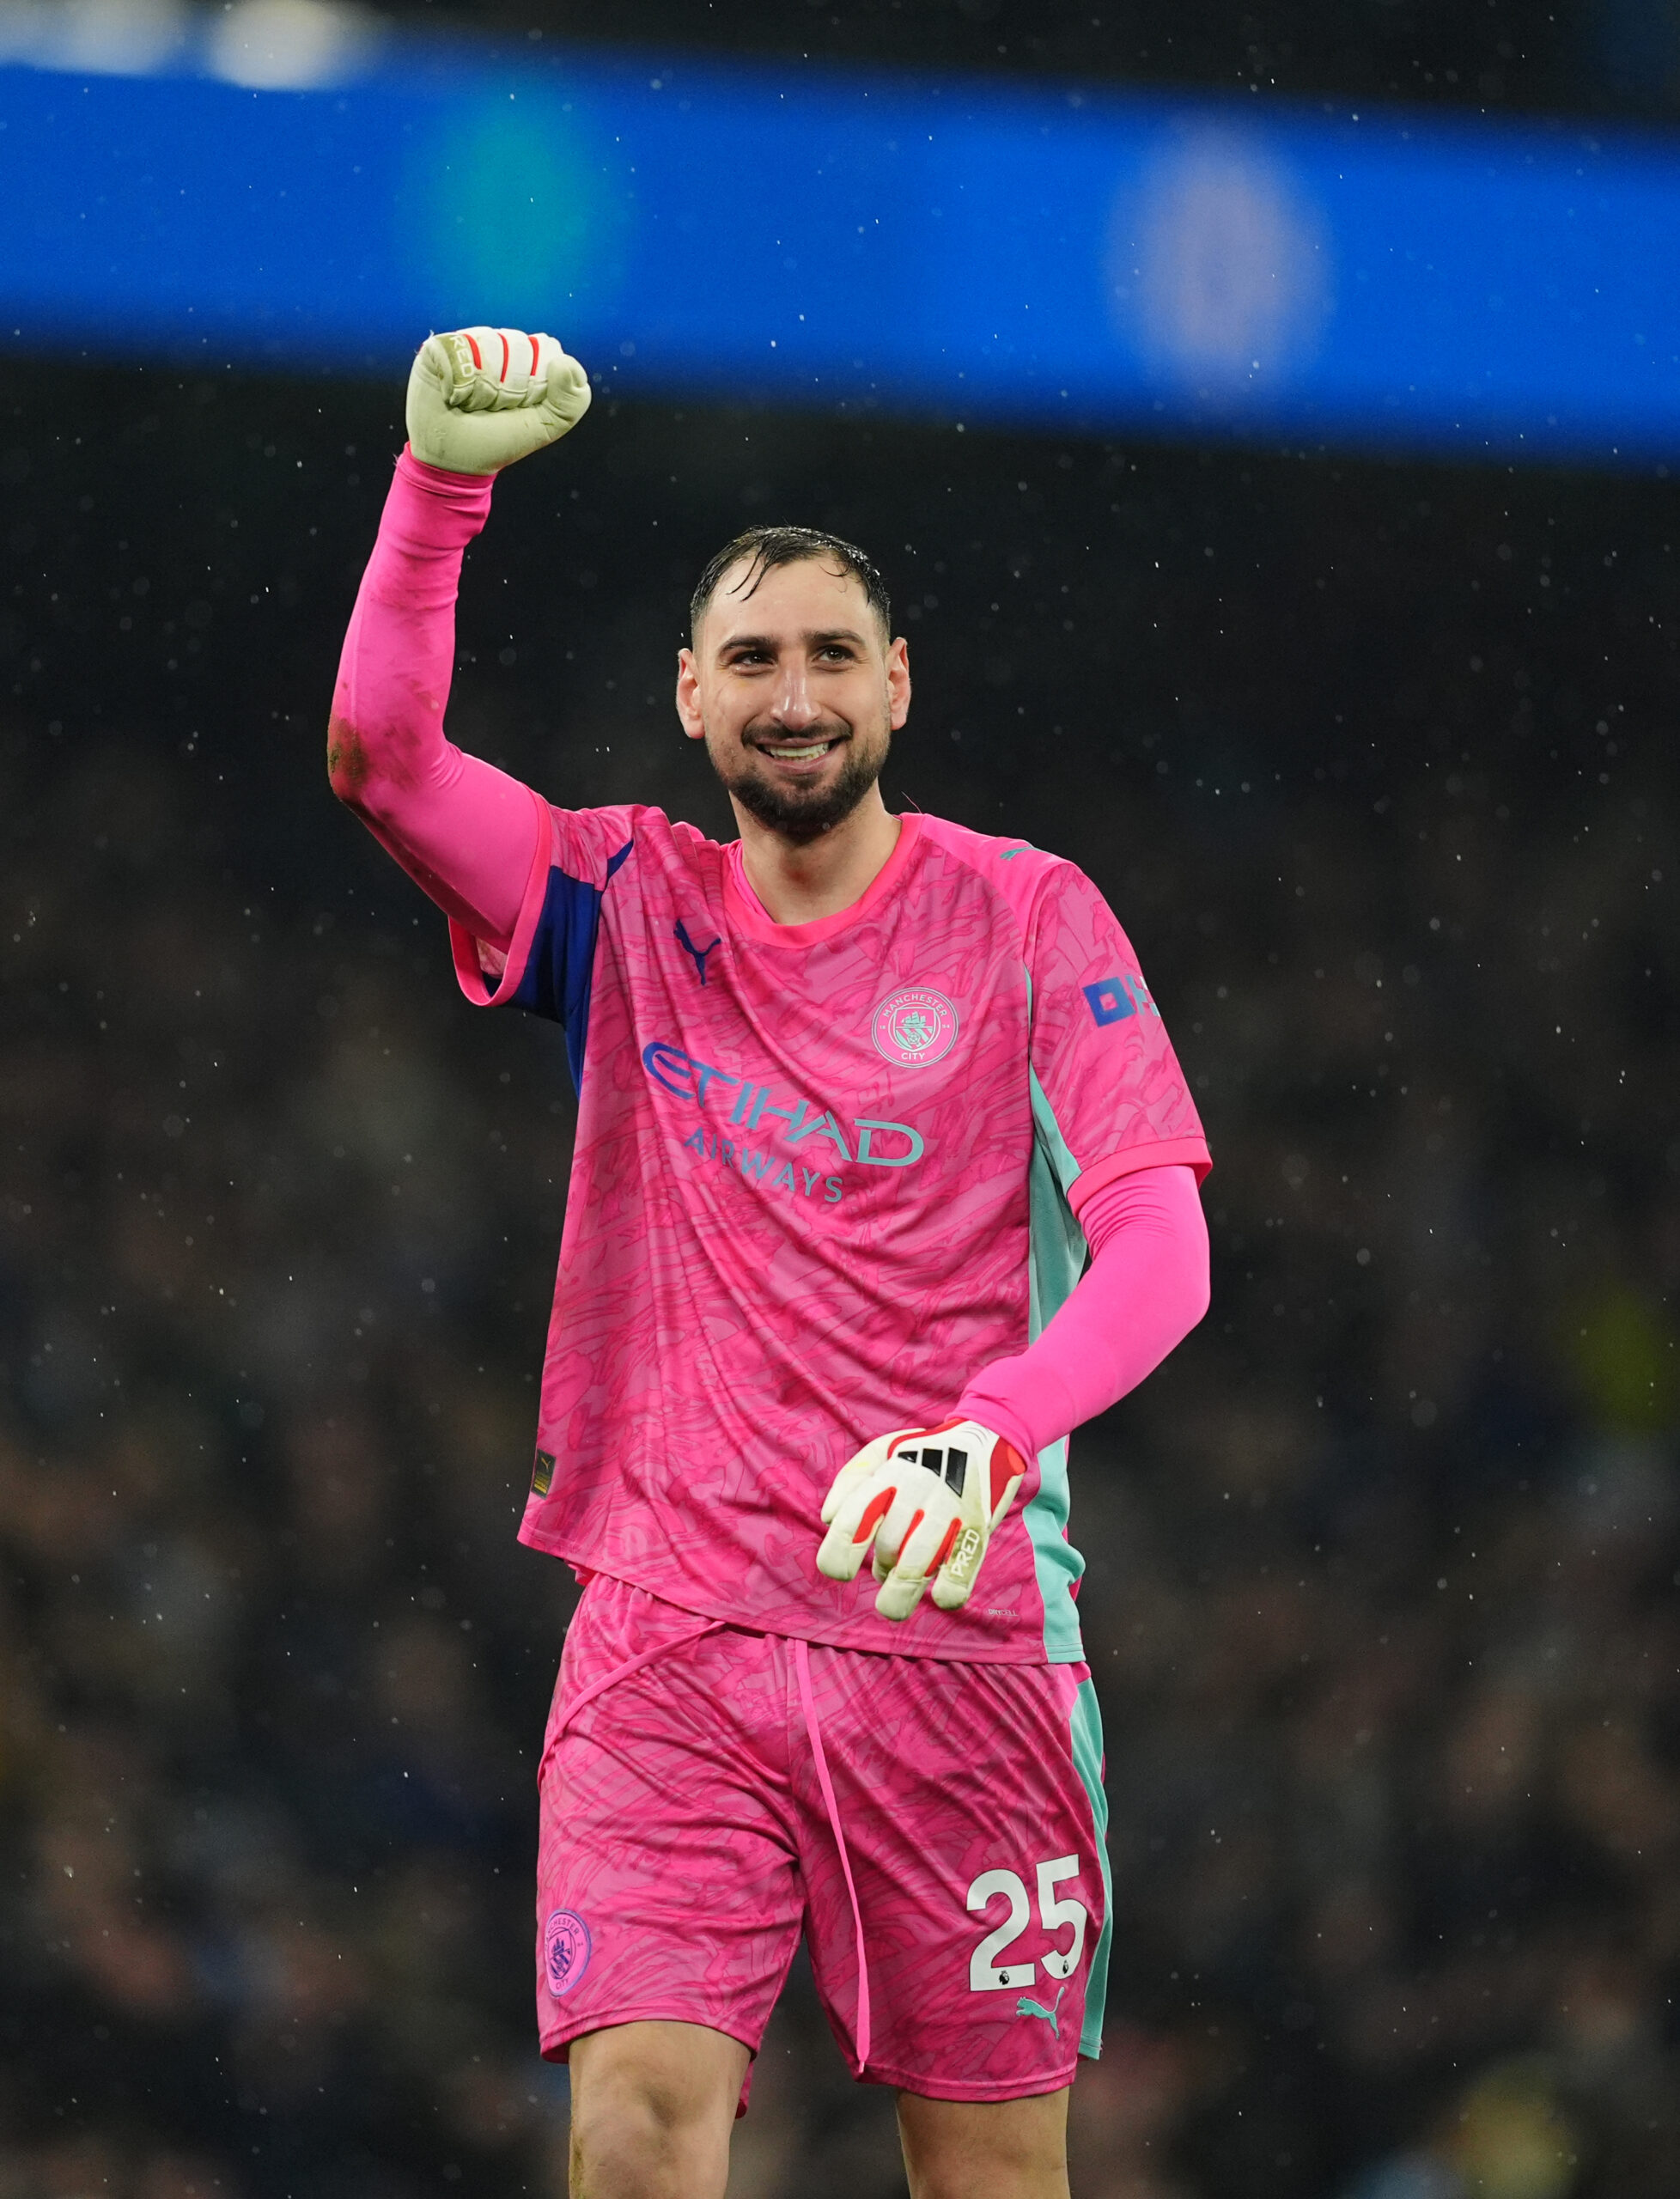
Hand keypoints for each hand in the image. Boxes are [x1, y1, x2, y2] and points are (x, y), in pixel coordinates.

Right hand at [405, 326, 591, 474]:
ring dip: (485, 388)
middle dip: (512, 387)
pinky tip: (454, 396)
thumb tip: (564, 363)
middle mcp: (499, 344)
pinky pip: (458, 350)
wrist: (456, 461)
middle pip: (519, 344)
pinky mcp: (439, 348)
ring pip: (490, 345)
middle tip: (496, 406)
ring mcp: (468, 343)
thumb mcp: (546, 426)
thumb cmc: (499, 441)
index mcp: (528, 358)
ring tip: (473, 402)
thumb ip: (572, 401)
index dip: (538, 383)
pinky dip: (459, 382)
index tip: (523, 406)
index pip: (547, 348)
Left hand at [816, 1418, 1026, 1621]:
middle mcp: (920, 1489)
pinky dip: (948, 1593)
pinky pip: (959, 1575)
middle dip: (882, 1568)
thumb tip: (830, 1518)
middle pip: (886, 1549)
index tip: (842, 1572)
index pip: (849, 1522)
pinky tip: (941, 1593)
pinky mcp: (980, 1530)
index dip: (837, 1557)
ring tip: (896, 1598)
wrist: (988, 1440)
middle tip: (886, 1567)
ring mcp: (952, 1510)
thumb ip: (850, 1481)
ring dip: (901, 1595)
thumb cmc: (922, 1455)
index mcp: (890, 1472)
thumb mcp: (882, 1451)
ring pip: (916, 1569)